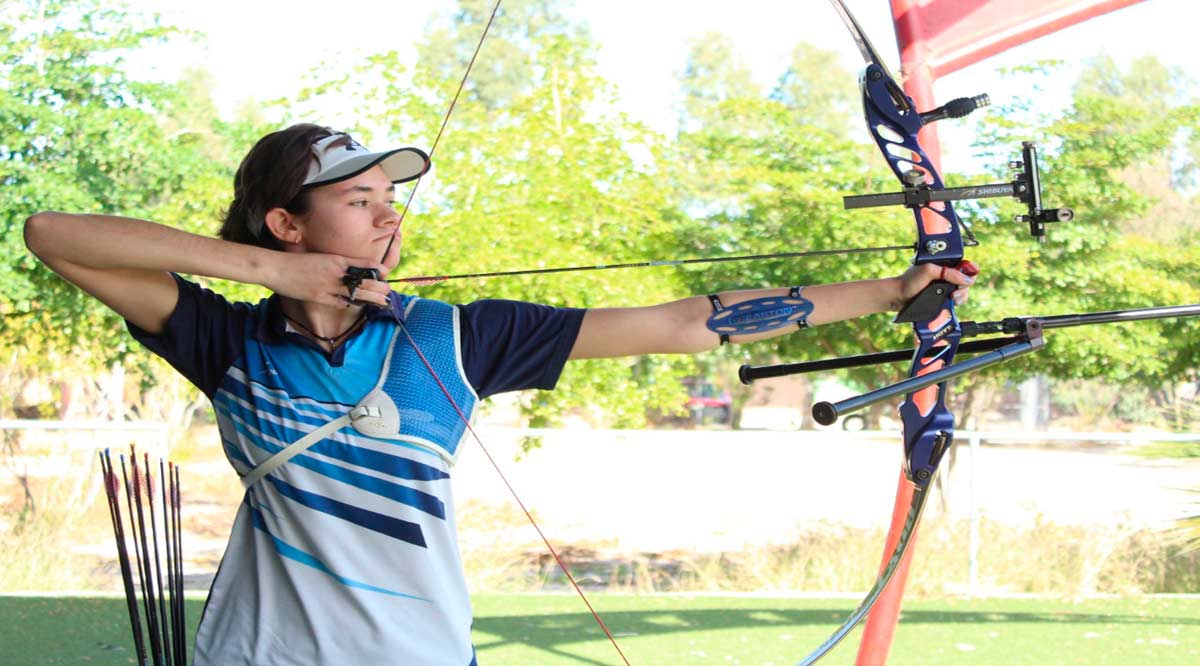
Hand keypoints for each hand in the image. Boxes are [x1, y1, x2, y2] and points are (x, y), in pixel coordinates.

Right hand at [266, 252, 390, 307]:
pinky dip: (350, 304)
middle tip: (388, 291)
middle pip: (365, 280)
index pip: (365, 263)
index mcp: (336, 259)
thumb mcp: (321, 258)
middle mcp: (335, 272)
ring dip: (372, 298)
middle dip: (380, 287)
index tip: (385, 274)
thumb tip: (350, 269)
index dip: (378, 270)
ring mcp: (328, 286)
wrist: (276, 268)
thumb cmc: (298, 262)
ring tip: (384, 302)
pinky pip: (340, 303)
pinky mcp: (320, 298)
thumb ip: (337, 264)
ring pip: (357, 293)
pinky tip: (359, 306)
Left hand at [896, 261, 976, 307]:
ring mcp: (944, 287)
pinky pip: (955, 300)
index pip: (965, 267)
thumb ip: (948, 272)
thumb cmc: (909, 281)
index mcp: (944, 264)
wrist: (897, 297)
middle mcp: (945, 275)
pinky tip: (951, 304)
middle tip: (953, 294)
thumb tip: (966, 279)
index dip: (969, 274)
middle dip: (963, 288)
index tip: (964, 282)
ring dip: (961, 296)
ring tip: (951, 299)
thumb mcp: (928, 271)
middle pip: (965, 281)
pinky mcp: (941, 298)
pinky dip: (956, 303)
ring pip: (962, 292)